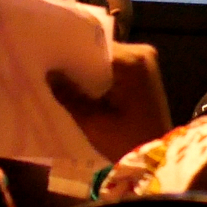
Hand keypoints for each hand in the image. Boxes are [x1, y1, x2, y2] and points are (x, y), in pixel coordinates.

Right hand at [48, 43, 171, 162]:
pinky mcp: (146, 76)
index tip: (48, 58)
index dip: (70, 53)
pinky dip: (101, 79)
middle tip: (50, 69)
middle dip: (78, 62)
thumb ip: (69, 95)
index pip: (93, 47)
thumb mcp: (93, 121)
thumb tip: (49, 74)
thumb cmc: (126, 140)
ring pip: (107, 61)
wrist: (158, 159)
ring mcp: (147, 64)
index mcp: (132, 60)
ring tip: (62, 78)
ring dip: (89, 71)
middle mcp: (142, 54)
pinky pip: (117, 70)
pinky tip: (82, 88)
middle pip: (101, 53)